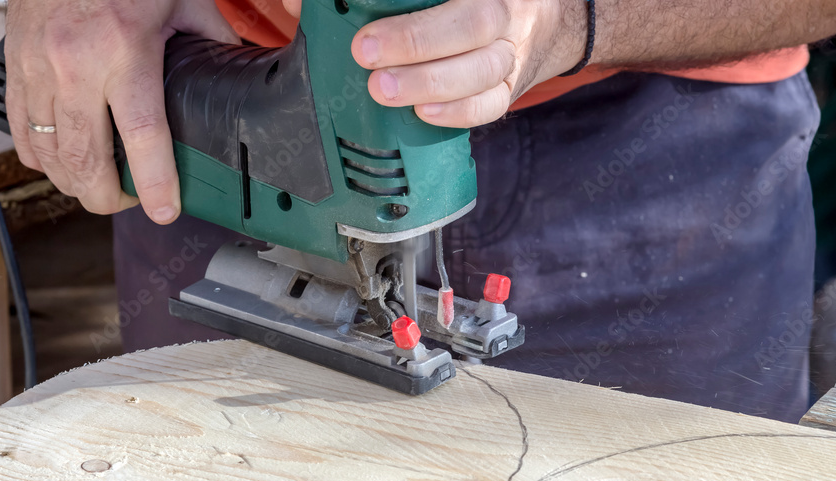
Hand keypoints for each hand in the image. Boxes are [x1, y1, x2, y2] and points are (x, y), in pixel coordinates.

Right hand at [4, 0, 237, 223]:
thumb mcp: (182, 0)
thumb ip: (209, 40)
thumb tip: (236, 73)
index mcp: (124, 50)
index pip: (142, 135)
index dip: (156, 182)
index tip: (165, 210)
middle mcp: (74, 64)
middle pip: (84, 161)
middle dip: (106, 198)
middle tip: (129, 203)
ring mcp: (36, 66)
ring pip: (48, 154)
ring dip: (74, 183)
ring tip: (99, 188)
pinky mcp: (14, 63)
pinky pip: (20, 131)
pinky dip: (42, 158)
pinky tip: (63, 162)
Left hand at [295, 0, 585, 128]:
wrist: (539, 19)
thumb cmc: (459, 5)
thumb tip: (296, 2)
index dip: (417, 14)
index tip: (367, 28)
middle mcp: (504, 10)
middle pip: (473, 21)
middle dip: (417, 40)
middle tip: (366, 55)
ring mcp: (512, 51)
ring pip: (483, 68)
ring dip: (431, 82)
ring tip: (383, 91)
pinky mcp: (511, 89)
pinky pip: (492, 105)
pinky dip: (458, 113)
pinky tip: (424, 114)